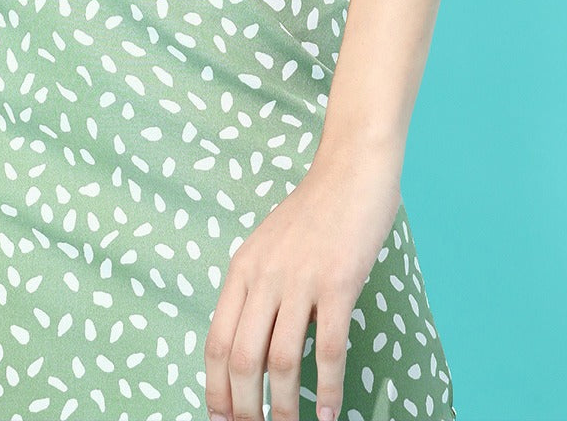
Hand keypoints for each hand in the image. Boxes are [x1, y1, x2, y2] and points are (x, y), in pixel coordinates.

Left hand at [202, 139, 402, 420]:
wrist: (351, 170)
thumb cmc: (314, 214)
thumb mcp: (268, 247)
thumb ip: (256, 289)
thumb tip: (248, 348)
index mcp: (242, 269)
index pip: (217, 341)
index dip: (215, 388)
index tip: (220, 418)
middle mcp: (264, 275)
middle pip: (242, 358)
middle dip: (245, 407)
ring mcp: (301, 279)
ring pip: (281, 360)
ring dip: (284, 405)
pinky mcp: (338, 281)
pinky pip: (328, 347)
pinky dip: (326, 386)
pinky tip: (329, 410)